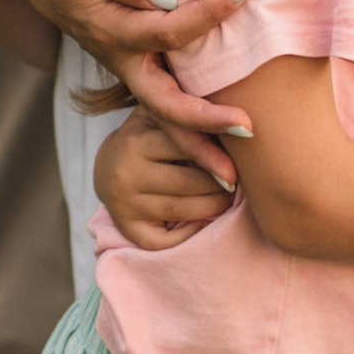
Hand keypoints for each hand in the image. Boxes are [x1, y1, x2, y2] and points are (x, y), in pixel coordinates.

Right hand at [5, 0, 255, 141]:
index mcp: (111, 32)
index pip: (167, 29)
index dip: (206, 12)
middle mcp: (121, 61)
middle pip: (164, 105)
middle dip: (203, 125)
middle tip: (248, 132)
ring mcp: (129, 70)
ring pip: (164, 118)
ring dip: (198, 147)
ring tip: (234, 179)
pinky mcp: (137, 68)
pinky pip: (165, 106)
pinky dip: (191, 129)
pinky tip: (222, 144)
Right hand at [94, 107, 242, 251]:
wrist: (107, 166)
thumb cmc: (149, 136)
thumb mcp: (163, 116)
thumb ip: (194, 113)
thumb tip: (243, 127)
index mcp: (135, 140)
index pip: (187, 146)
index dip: (220, 152)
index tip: (246, 148)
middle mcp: (124, 173)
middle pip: (190, 181)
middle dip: (222, 182)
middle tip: (238, 179)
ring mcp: (123, 204)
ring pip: (185, 209)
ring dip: (216, 205)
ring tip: (228, 195)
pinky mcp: (127, 229)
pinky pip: (169, 240)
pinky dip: (193, 231)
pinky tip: (203, 218)